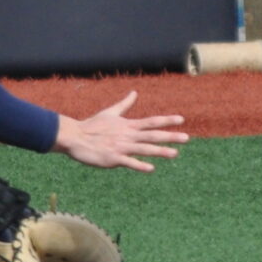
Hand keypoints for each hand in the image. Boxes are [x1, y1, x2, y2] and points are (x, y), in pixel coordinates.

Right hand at [53, 89, 187, 172]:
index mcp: (128, 125)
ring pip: (144, 149)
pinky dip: (140, 165)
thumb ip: (124, 104)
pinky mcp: (113, 158)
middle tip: (186, 138)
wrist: (75, 137)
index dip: (166, 120)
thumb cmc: (92, 125)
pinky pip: (129, 162)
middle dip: (170, 136)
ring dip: (160, 151)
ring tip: (175, 154)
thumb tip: (134, 92)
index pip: (151, 122)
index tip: (181, 120)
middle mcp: (127, 135)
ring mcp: (121, 147)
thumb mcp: (110, 113)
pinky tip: (151, 168)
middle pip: (152, 135)